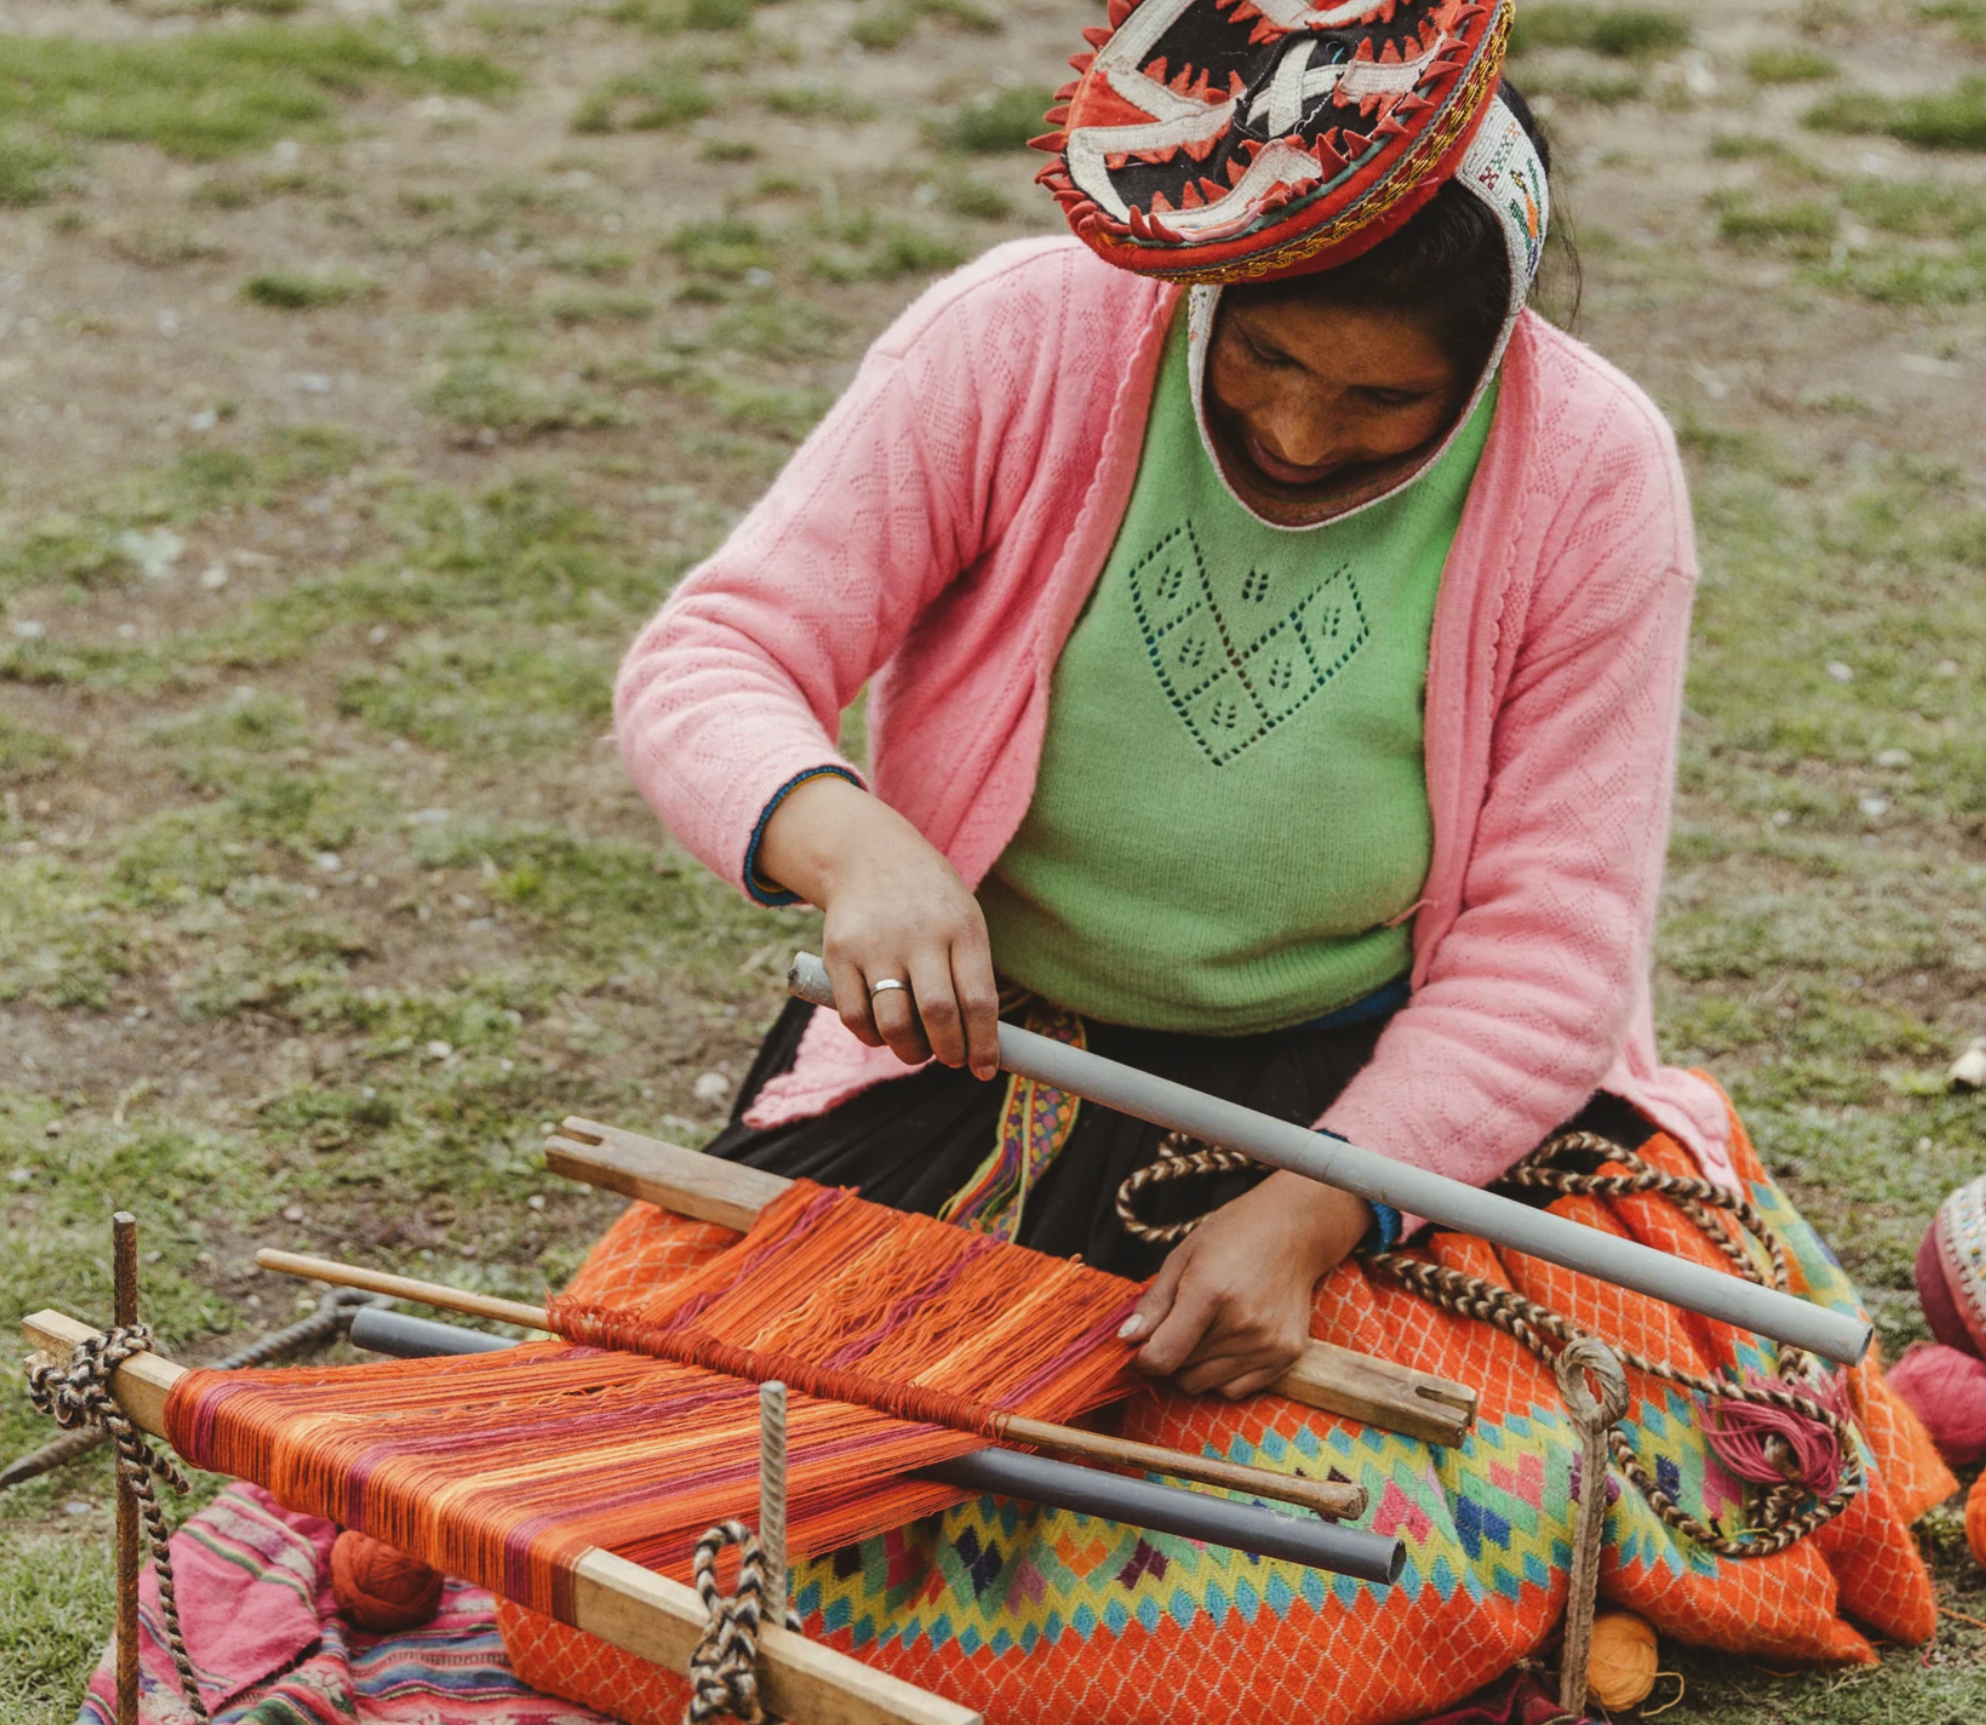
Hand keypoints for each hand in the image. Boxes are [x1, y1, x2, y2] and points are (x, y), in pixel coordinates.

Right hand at [756, 774, 1000, 1078]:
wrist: (867, 854)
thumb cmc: (928, 901)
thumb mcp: (962, 919)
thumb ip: (971, 975)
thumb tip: (978, 1044)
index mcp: (960, 927)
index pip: (978, 1000)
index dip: (984, 1045)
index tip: (984, 1069)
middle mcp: (919, 935)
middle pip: (938, 1015)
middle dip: (949, 1052)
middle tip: (951, 1059)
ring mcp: (875, 944)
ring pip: (894, 1023)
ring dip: (910, 1052)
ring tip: (918, 1049)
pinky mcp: (839, 954)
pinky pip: (855, 1017)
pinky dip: (872, 1038)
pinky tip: (883, 1033)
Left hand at [1118, 1172, 1370, 1398]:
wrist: (1293, 1230)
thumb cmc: (1232, 1237)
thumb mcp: (1182, 1257)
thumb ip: (1154, 1303)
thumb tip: (1126, 1340)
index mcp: (1210, 1292)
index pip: (1163, 1356)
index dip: (1142, 1358)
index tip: (1140, 1347)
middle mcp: (1243, 1324)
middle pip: (1181, 1372)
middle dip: (1170, 1355)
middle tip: (1178, 1327)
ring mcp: (1268, 1343)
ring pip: (1206, 1385)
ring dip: (1195, 1366)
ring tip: (1206, 1330)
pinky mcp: (1287, 1355)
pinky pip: (1236, 1390)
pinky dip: (1222, 1375)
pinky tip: (1229, 1342)